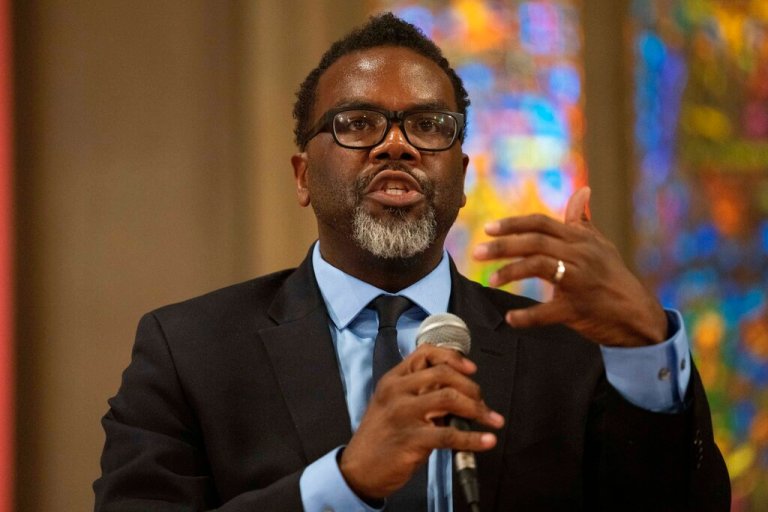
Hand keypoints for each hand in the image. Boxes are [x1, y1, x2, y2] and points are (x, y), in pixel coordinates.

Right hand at [339, 344, 503, 499]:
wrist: (359, 469)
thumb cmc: (380, 437)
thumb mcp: (393, 404)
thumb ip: (419, 393)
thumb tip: (458, 391)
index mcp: (393, 379)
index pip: (425, 353)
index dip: (453, 357)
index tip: (471, 369)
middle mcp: (397, 391)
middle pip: (443, 374)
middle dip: (471, 387)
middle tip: (483, 403)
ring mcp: (403, 414)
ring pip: (449, 398)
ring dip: (477, 409)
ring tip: (491, 420)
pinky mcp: (411, 439)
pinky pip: (449, 434)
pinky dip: (473, 439)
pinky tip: (486, 441)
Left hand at [473, 187, 666, 346]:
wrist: (638, 314)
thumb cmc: (613, 277)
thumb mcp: (600, 246)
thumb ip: (582, 221)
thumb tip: (582, 191)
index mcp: (580, 240)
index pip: (542, 223)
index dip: (513, 224)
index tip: (488, 229)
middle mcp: (580, 255)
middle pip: (535, 242)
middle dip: (503, 246)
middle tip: (477, 252)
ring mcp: (579, 281)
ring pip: (540, 267)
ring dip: (511, 272)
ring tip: (491, 279)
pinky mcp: (578, 309)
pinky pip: (549, 311)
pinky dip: (528, 316)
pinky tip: (511, 318)